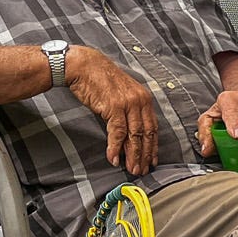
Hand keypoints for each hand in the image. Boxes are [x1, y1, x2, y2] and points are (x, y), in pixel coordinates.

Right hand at [65, 46, 160, 175]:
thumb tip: (130, 136)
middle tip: (142, 171)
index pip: (153, 127)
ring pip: (134, 135)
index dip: (153, 146)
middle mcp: (140, 101)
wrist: (84, 66)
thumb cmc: (100, 80)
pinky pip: (117, 132)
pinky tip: (113, 158)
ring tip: (132, 169)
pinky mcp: (114, 107)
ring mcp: (128, 104)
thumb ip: (129, 112)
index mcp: (144, 99)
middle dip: (145, 155)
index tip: (152, 161)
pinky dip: (115, 148)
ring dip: (133, 155)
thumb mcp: (121, 95)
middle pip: (146, 134)